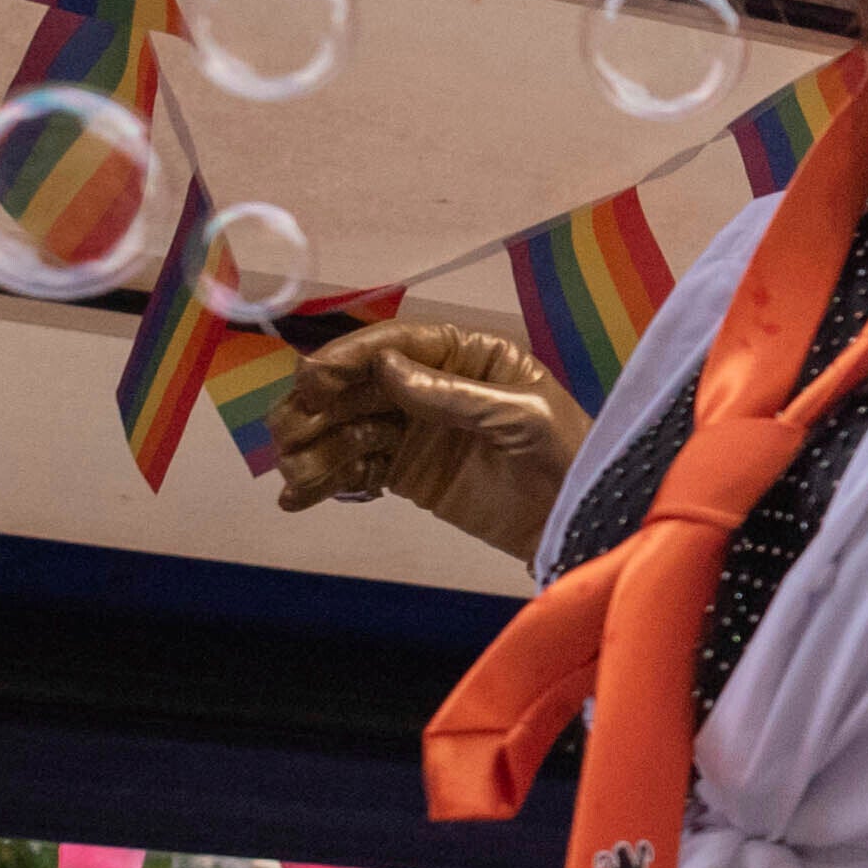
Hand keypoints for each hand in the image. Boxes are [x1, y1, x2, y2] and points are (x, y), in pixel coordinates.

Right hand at [267, 321, 579, 558]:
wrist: (581, 524)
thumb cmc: (568, 455)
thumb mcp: (521, 417)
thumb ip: (453, 395)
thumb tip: (386, 366)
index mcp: (468, 355)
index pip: (399, 344)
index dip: (351, 357)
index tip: (311, 376)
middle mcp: (435, 385)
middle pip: (363, 385)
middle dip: (320, 407)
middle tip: (286, 432)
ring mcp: (418, 430)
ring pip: (352, 427)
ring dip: (316, 447)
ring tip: (291, 474)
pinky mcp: (409, 472)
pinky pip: (358, 468)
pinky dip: (327, 480)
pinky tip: (299, 496)